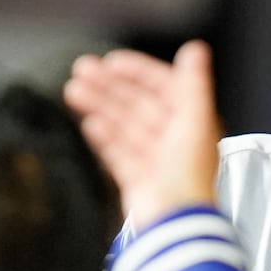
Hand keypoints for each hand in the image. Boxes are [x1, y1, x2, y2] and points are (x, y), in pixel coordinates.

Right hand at [63, 42, 223, 226]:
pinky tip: (90, 124)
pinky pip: (117, 152)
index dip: (138, 71)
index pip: (162, 86)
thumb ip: (194, 83)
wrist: (174, 221)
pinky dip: (104, 137)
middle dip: (109, 86)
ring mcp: (154, 159)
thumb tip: (197, 49)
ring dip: (99, 105)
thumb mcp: (196, 120)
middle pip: (137, 103)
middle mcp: (173, 138)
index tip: (113, 60)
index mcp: (191, 121)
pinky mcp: (137, 179)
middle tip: (81, 70)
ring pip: (123, 124)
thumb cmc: (190, 176)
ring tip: (73, 91)